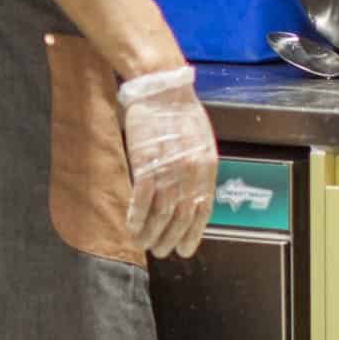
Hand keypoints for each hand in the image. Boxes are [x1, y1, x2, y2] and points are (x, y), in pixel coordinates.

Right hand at [118, 65, 216, 258]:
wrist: (160, 88)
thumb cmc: (178, 111)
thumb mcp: (201, 140)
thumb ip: (198, 168)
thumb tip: (192, 192)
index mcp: (207, 167)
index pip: (203, 210)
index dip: (193, 233)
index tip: (185, 249)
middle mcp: (191, 173)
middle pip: (181, 217)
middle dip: (170, 239)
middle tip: (160, 251)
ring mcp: (168, 170)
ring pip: (161, 213)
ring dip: (151, 233)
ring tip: (143, 244)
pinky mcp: (145, 165)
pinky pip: (141, 200)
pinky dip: (136, 218)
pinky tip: (131, 228)